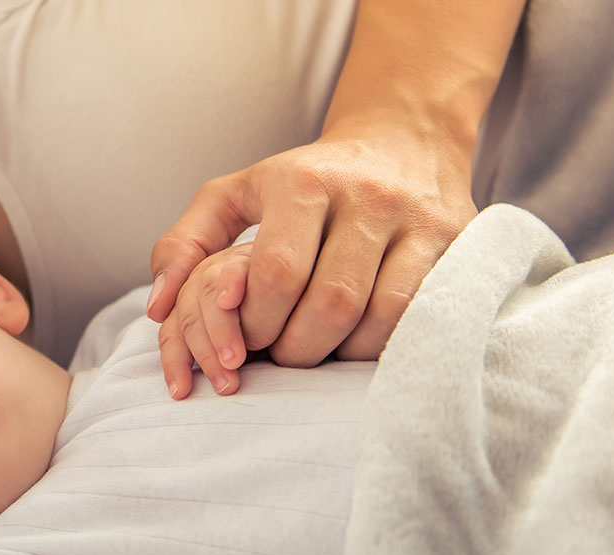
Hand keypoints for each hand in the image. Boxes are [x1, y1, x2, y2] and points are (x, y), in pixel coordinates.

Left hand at [146, 128, 476, 379]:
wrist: (405, 141)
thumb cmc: (304, 181)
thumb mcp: (235, 193)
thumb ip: (185, 244)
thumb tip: (157, 307)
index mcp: (304, 181)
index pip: (276, 273)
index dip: (255, 322)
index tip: (243, 339)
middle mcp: (366, 195)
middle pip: (329, 302)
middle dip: (295, 347)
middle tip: (278, 355)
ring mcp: (418, 219)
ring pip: (377, 316)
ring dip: (339, 353)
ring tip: (316, 350)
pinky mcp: (456, 244)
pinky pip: (416, 317)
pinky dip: (379, 345)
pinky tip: (355, 341)